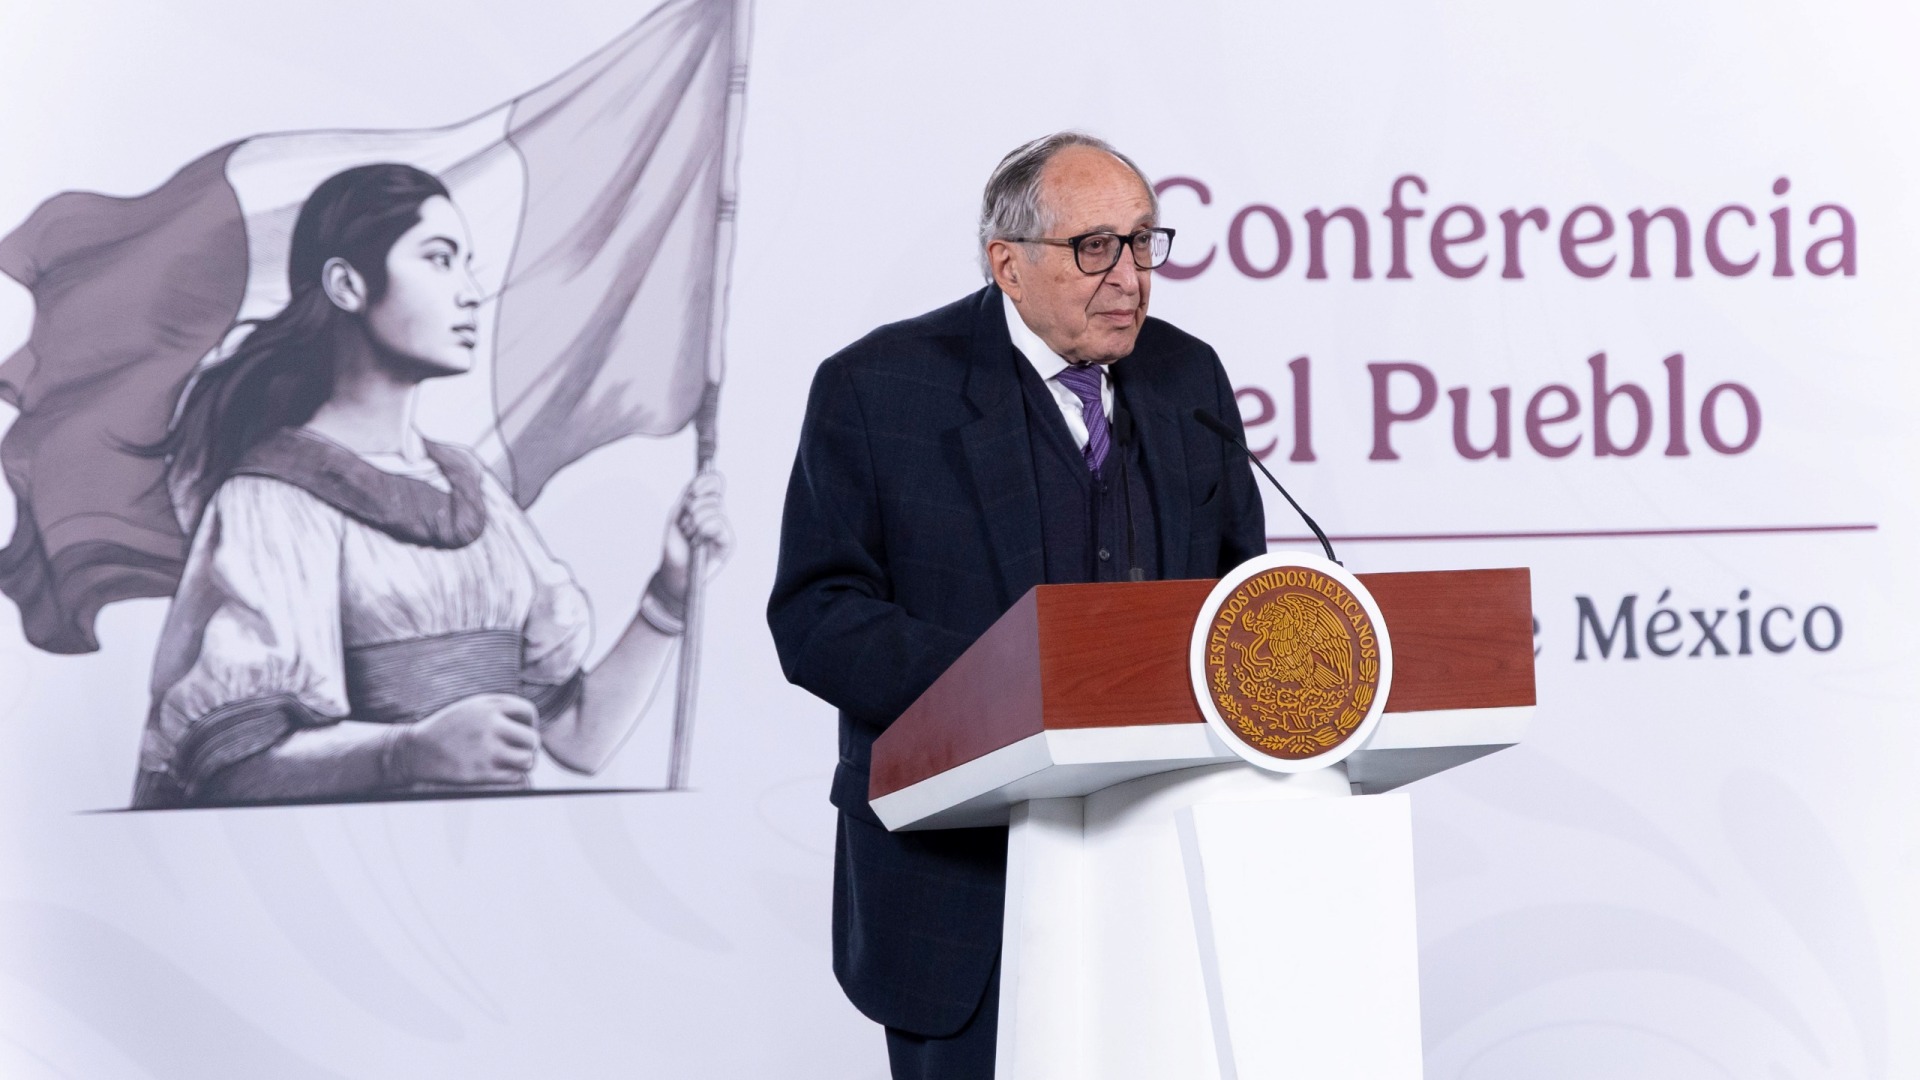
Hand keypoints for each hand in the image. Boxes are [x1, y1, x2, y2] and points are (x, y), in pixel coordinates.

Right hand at [391, 693, 539, 785]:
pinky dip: (511, 777)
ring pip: (528, 760)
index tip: (517, 732)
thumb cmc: (450, 729)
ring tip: (511, 762)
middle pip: (533, 739)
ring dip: (522, 764)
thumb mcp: (473, 707)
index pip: (528, 712)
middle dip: (528, 747)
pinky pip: (515, 777)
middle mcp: (491, 725)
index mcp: (490, 705)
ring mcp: (486, 750)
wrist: (417, 750)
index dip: (528, 723)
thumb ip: (501, 710)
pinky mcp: (481, 773)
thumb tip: (533, 726)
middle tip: (516, 751)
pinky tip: (498, 772)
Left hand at [654, 468, 733, 607]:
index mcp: (706, 505)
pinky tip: (698, 540)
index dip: (706, 481)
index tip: (693, 490)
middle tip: (685, 524)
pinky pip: (718, 523)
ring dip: (695, 520)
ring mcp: (723, 528)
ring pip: (715, 508)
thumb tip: (702, 477)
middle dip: (694, 506)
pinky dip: (704, 528)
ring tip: (689, 535)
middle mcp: (718, 515)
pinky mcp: (727, 542)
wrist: (674, 573)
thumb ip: (688, 495)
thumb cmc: (674, 547)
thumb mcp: (676, 515)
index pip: (715, 483)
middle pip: (714, 494)